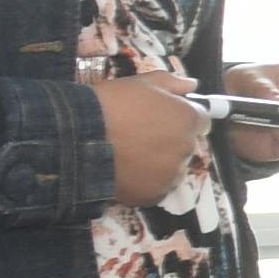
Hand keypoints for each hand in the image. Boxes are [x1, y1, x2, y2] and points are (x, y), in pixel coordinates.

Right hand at [89, 75, 207, 202]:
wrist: (79, 137)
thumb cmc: (111, 104)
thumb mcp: (141, 83)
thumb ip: (172, 83)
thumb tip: (192, 85)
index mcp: (188, 119)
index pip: (199, 120)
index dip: (179, 118)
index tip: (160, 119)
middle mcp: (187, 148)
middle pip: (185, 145)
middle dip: (168, 140)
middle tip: (139, 136)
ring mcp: (171, 174)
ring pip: (171, 168)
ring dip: (159, 163)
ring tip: (129, 155)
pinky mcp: (154, 194)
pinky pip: (156, 188)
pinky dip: (145, 182)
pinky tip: (126, 171)